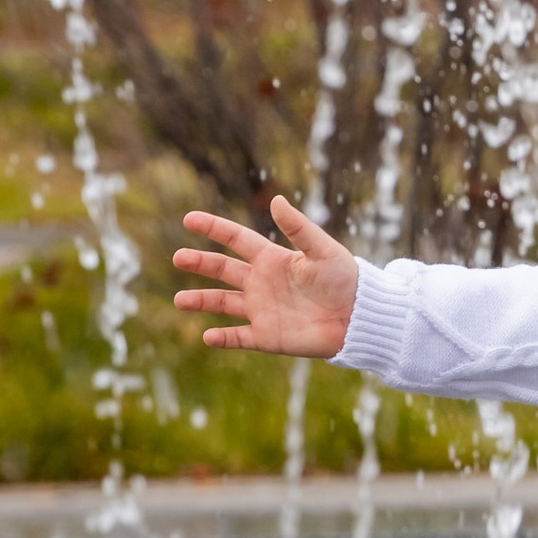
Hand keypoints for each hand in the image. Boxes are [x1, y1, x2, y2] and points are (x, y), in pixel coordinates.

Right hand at [172, 198, 359, 355]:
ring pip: (223, 303)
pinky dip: (223, 338)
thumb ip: (298, 228)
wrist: (359, 317)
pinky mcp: (268, 336)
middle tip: (178, 257)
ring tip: (179, 300)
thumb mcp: (322, 250)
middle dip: (200, 263)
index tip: (189, 219)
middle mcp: (262, 282)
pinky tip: (207, 336)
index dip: (213, 228)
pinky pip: (239, 337)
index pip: (236, 239)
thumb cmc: (345, 279)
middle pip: (223, 269)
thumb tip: (277, 200)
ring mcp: (262, 310)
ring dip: (201, 300)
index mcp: (273, 259)